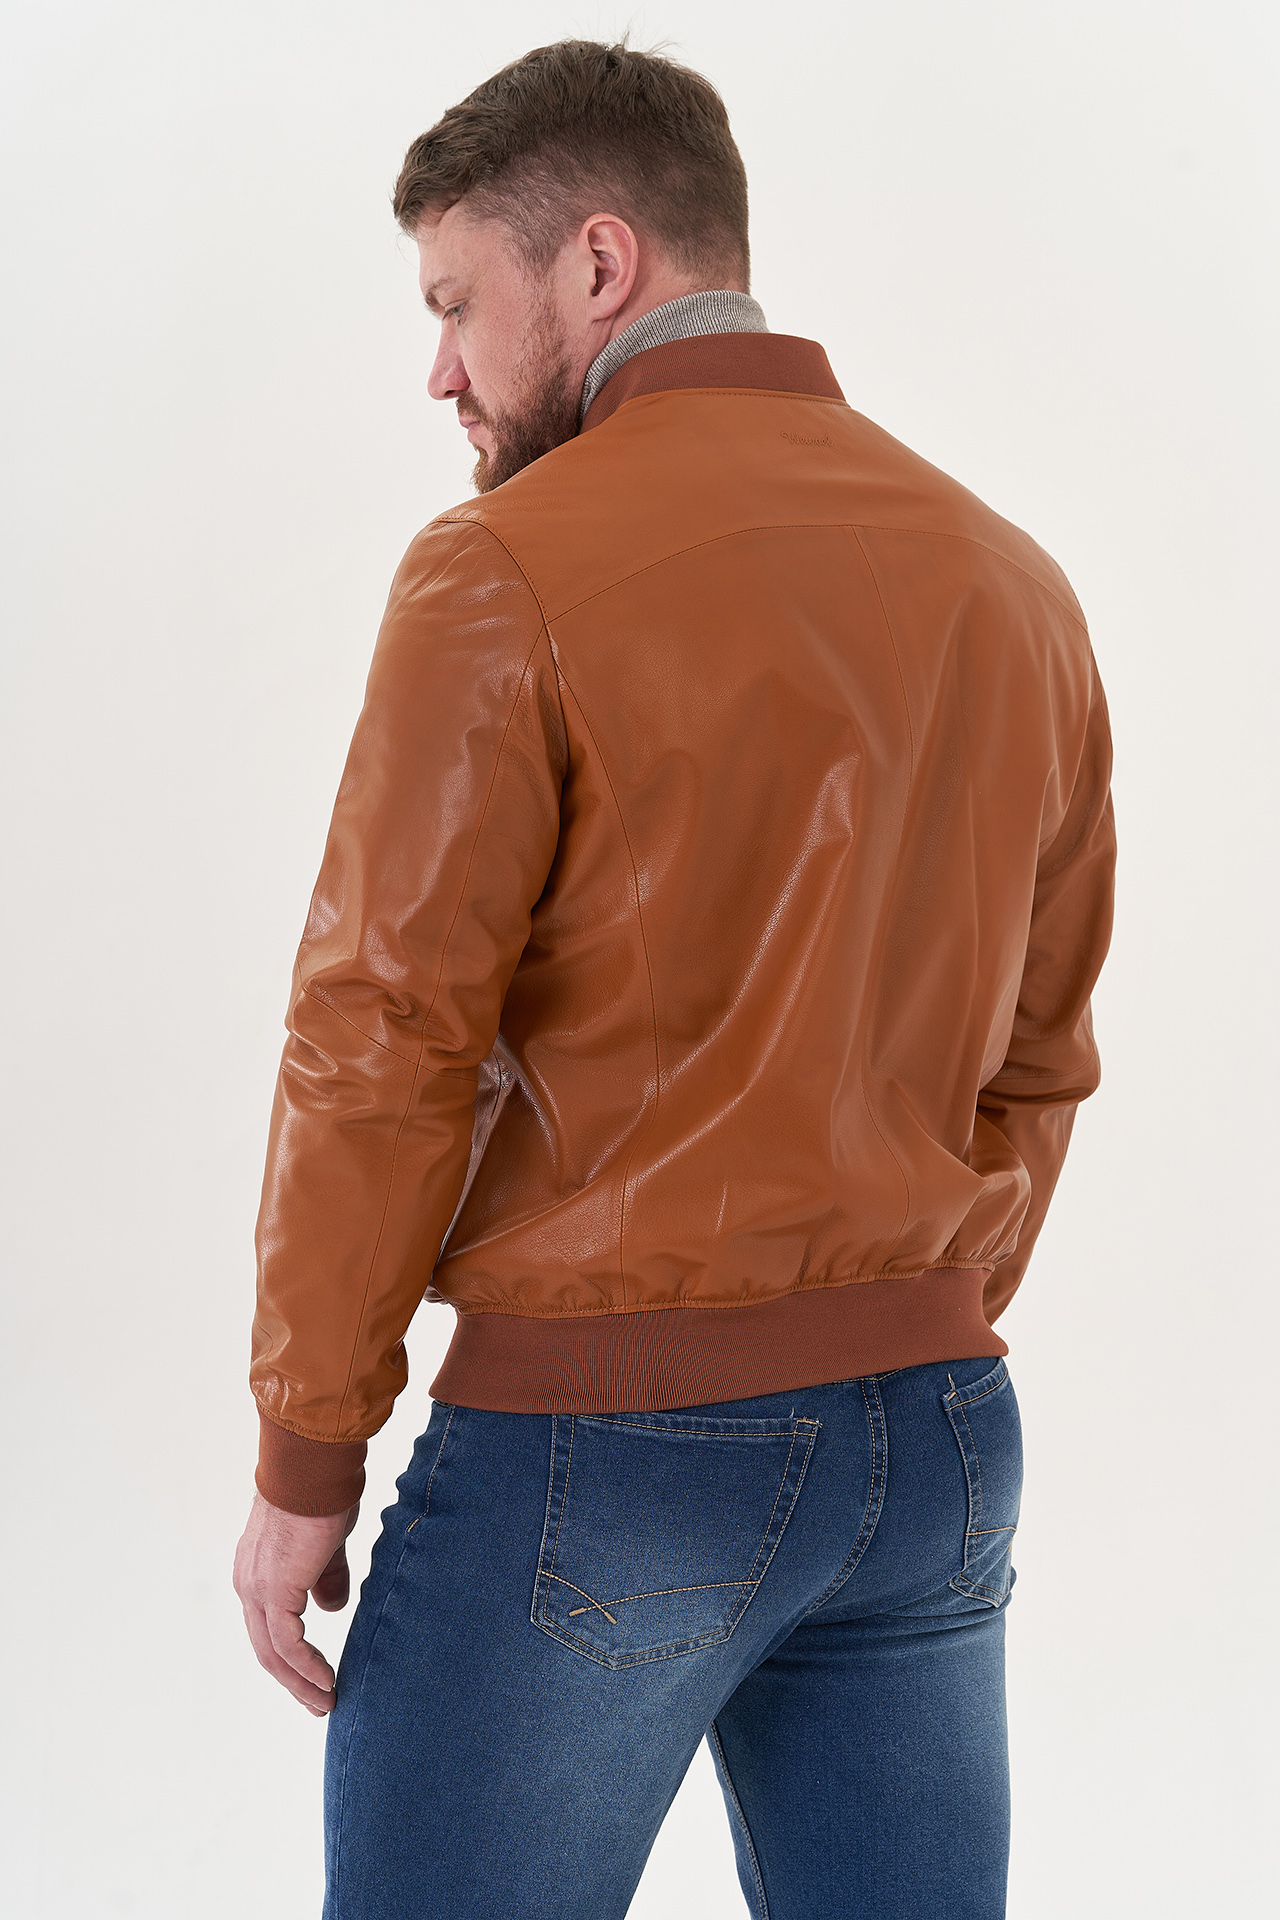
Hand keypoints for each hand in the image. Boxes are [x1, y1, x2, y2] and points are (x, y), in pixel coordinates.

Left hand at [233, 1492, 359, 1715]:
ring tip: (326, 1701)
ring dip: (300, 1681)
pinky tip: (326, 1680)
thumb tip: (331, 1610)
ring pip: (272, 1652)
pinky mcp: (274, 1590)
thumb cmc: (323, 1494)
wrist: (314, 1468)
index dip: (291, 1657)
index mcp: (256, 1571)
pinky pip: (287, 1642)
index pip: (268, 1626)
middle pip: (266, 1647)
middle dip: (293, 1680)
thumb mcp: (326, 1544)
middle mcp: (248, 1583)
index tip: (316, 1678)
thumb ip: (326, 1577)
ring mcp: (257, 1588)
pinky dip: (306, 1666)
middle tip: (319, 1702)